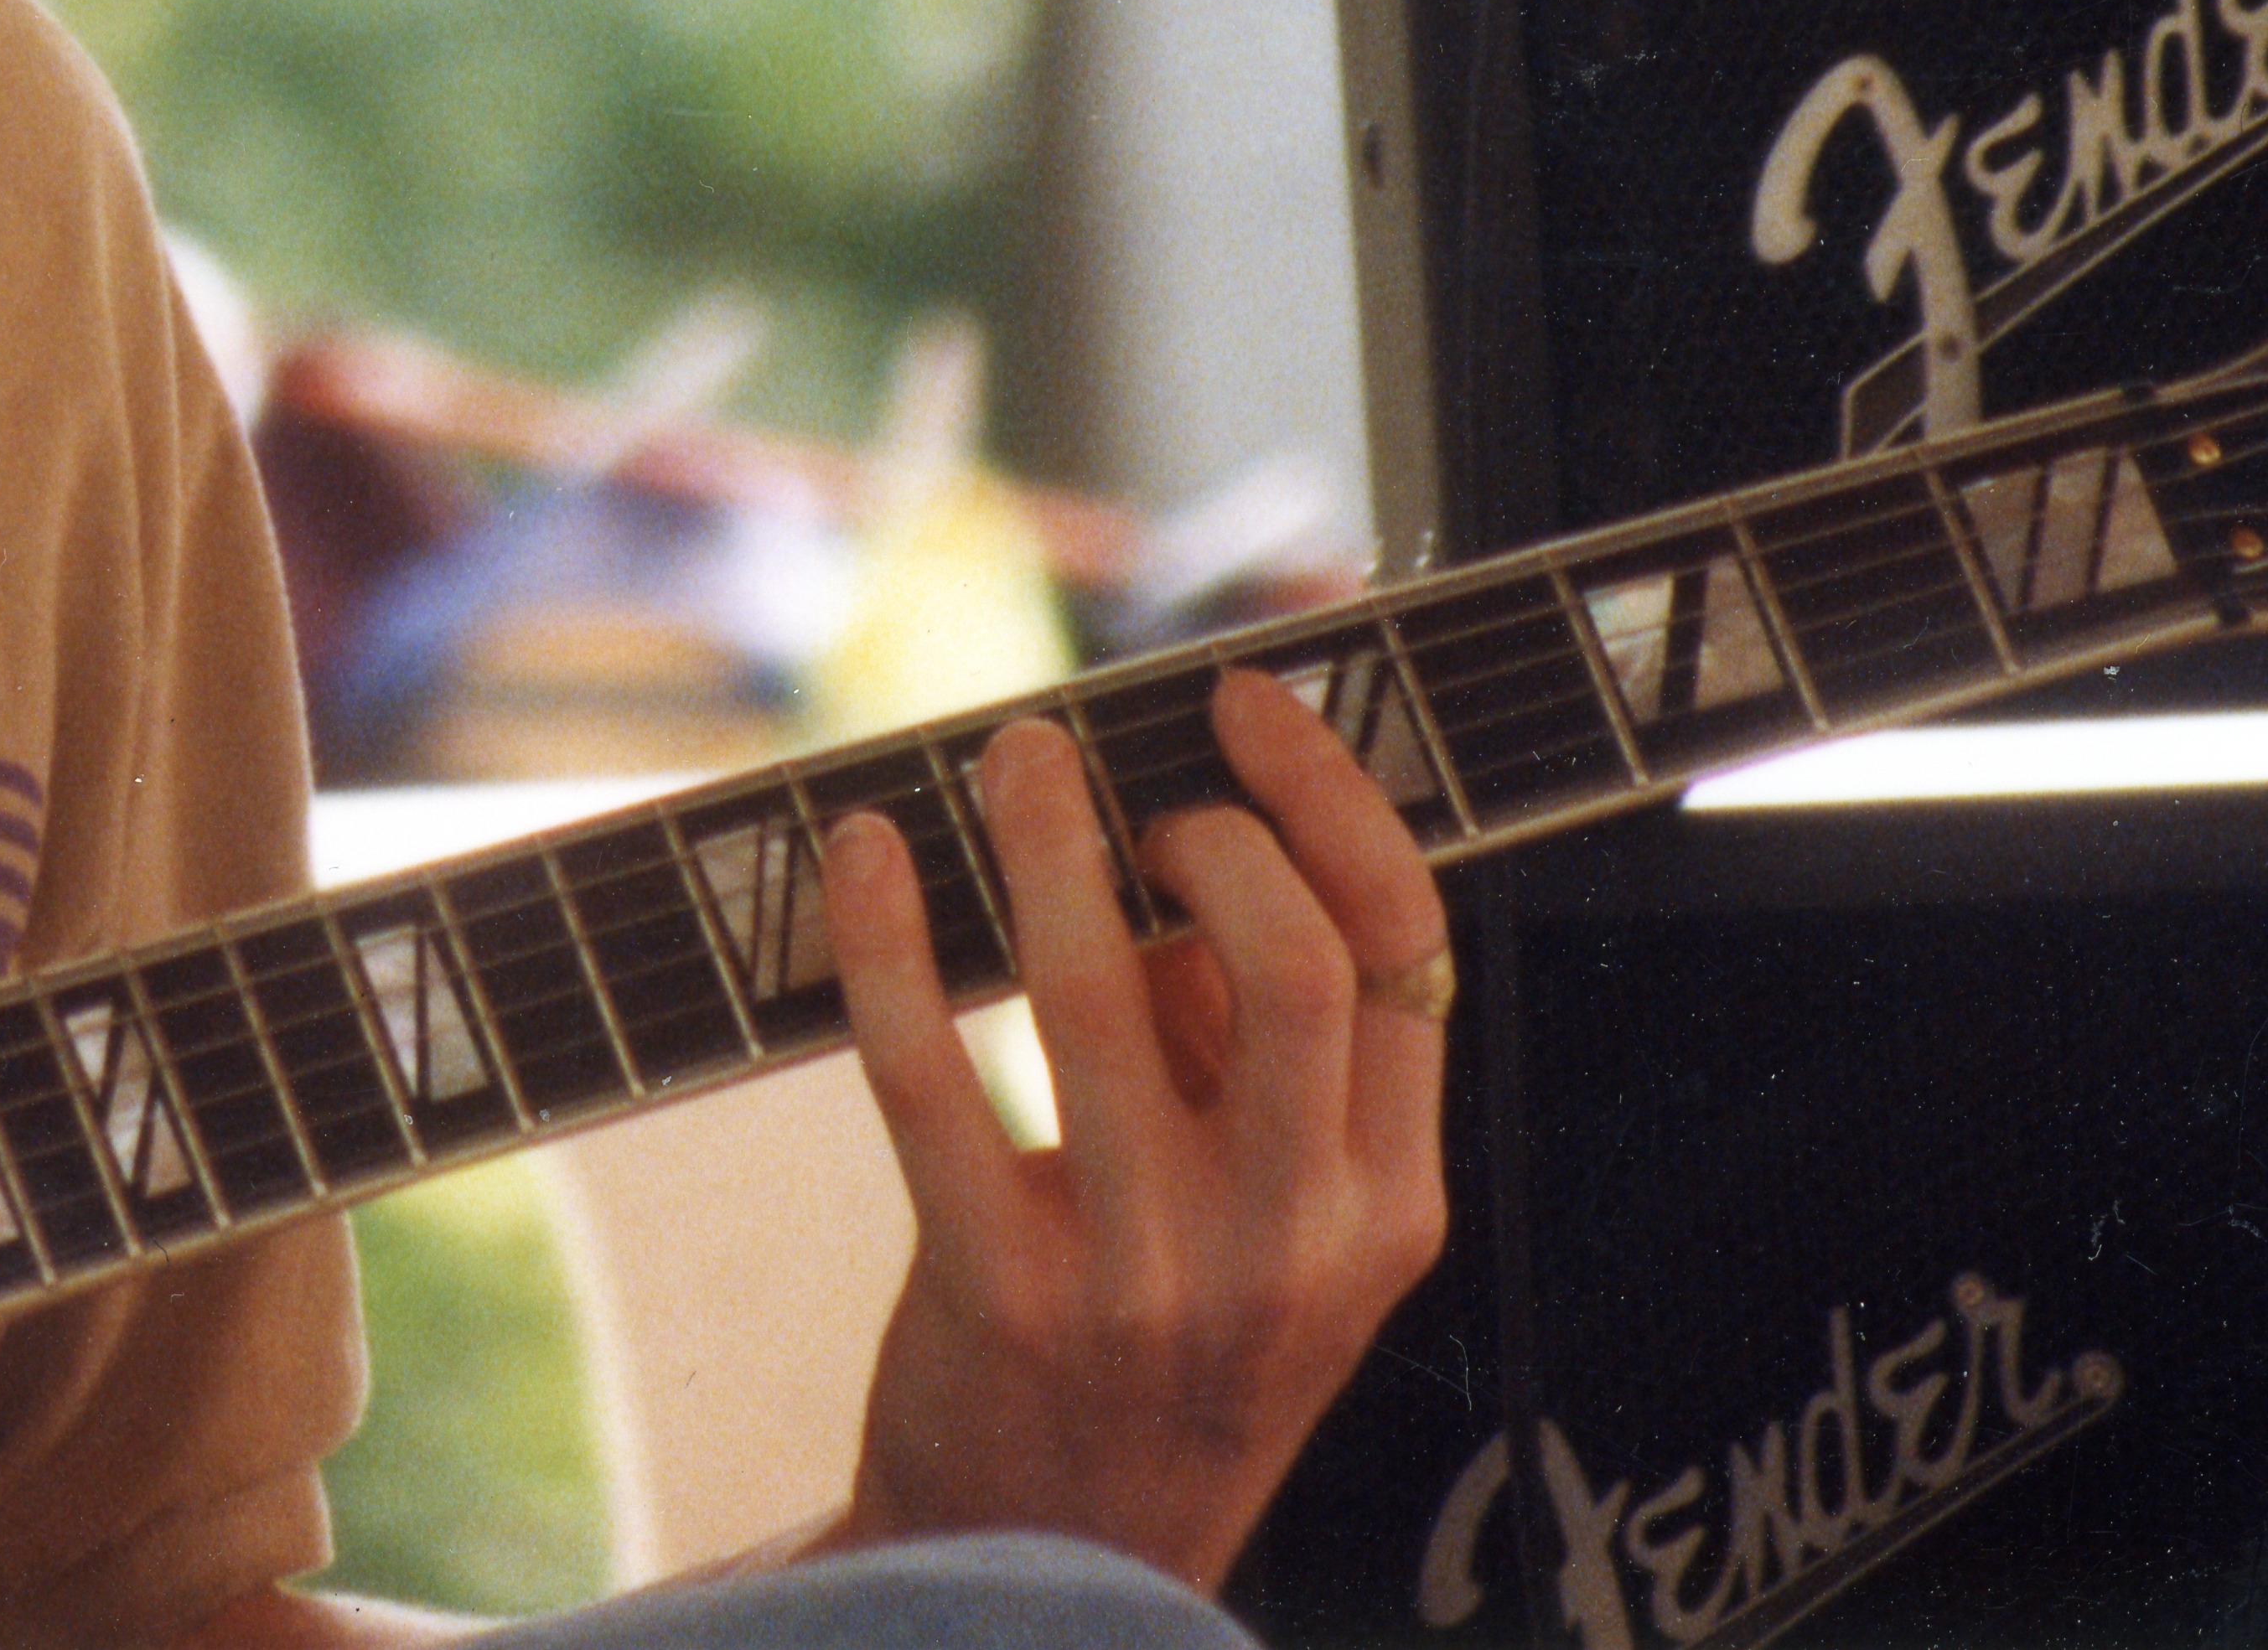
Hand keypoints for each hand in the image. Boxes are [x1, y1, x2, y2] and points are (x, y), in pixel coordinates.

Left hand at [819, 669, 1450, 1587]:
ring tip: (1002, 761)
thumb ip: (1239, 1047)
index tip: (1245, 703)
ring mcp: (1149, 1273)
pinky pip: (932, 1072)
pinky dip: (888, 939)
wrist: (1056, 1563)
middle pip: (1292, 961)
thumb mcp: (1266, 1221)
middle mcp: (1292, 1242)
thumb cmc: (1166, 1342)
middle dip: (1207, 821)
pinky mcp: (997, 1289)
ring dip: (1043, 840)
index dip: (1330, 797)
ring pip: (1103, 992)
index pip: (1406, 953)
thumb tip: (1169, 825)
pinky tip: (861, 852)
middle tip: (1122, 782)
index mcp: (1386, 1206)